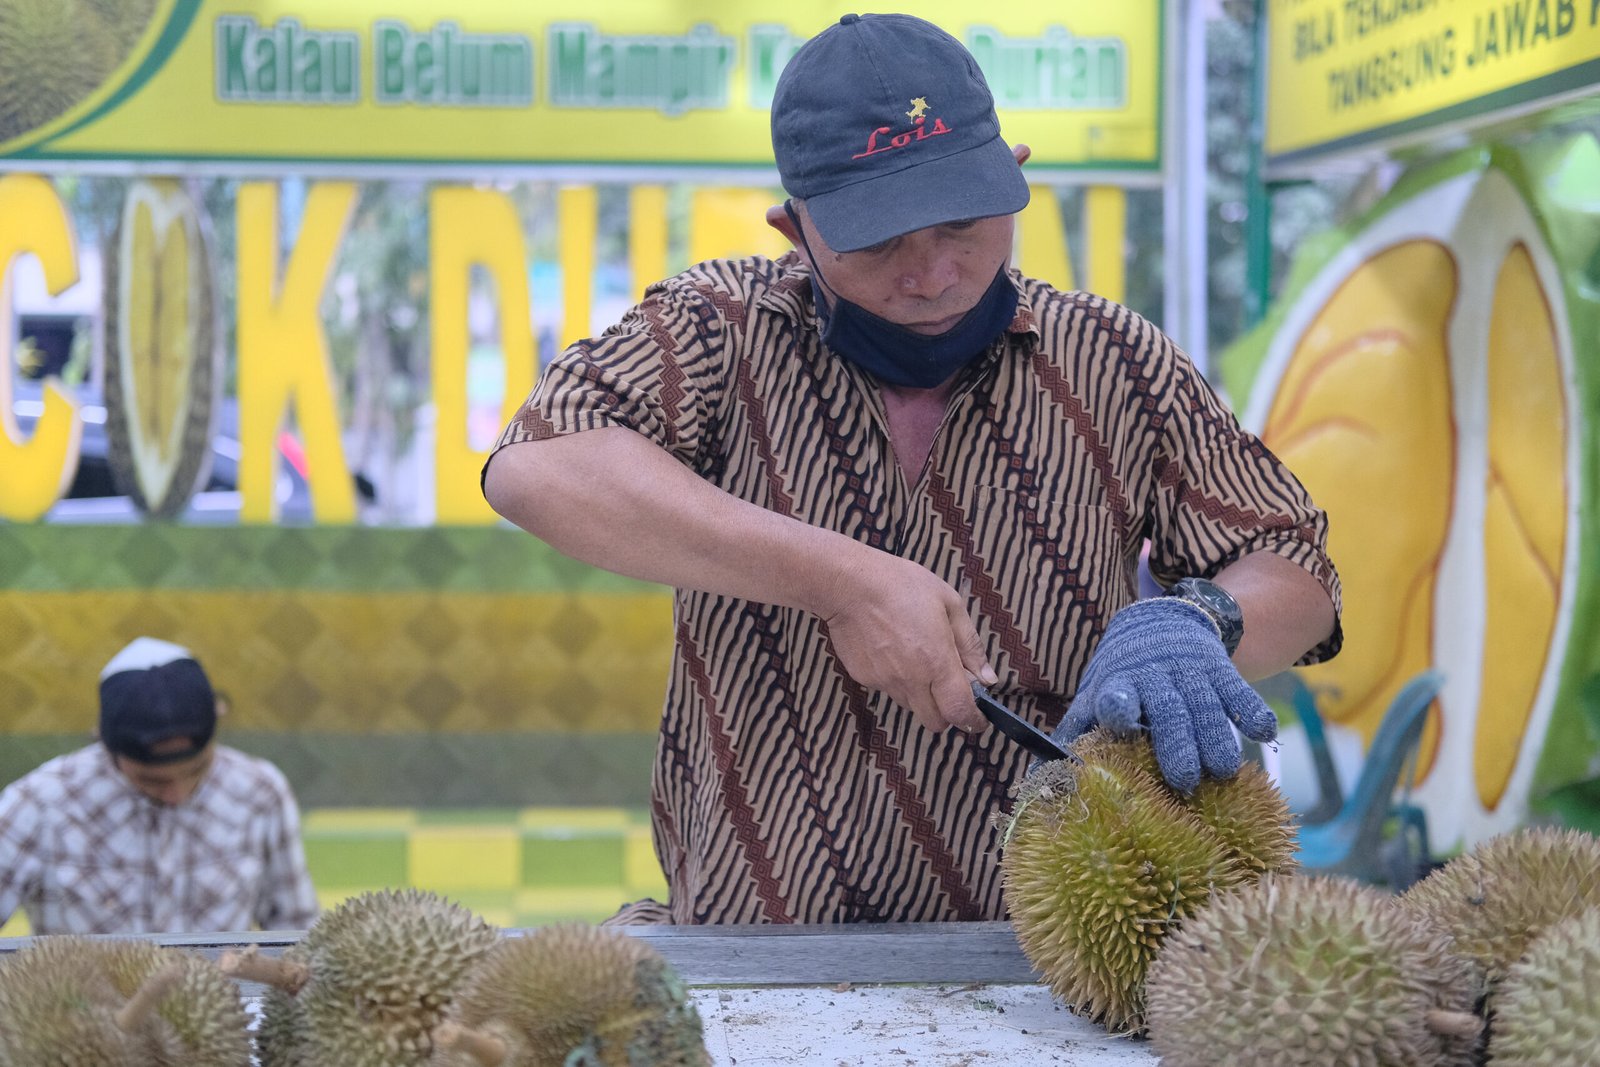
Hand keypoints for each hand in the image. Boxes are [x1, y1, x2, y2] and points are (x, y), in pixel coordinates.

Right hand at [817, 550, 994, 732]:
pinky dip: (896, 678)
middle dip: (946, 713)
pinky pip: (887, 688)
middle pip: (934, 722)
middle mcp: (911, 679)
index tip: (978, 719)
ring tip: (914, 657)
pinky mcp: (864, 678)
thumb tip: (988, 678)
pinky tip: (891, 649)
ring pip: (910, 705)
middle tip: (947, 689)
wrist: (850, 583)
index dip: (973, 721)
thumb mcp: (949, 604)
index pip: (959, 711)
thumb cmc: (902, 585)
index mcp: (937, 661)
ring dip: (920, 694)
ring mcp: (884, 681)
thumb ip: (970, 645)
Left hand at [1049, 597, 1276, 792]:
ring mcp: (1190, 671)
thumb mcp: (1095, 693)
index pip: (1117, 695)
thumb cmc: (1123, 676)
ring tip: (1220, 772)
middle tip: (1183, 781)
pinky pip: (1240, 690)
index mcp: (1119, 684)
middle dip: (1176, 745)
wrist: (1161, 622)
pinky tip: (1263, 732)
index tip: (1121, 722)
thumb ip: (1076, 730)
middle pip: (1168, 710)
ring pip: (1205, 705)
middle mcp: (1155, 676)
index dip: (1119, 707)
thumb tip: (1039, 775)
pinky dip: (1252, 710)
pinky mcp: (1221, 669)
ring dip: (1215, 738)